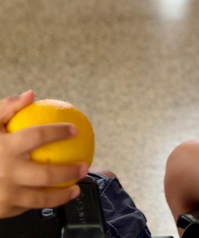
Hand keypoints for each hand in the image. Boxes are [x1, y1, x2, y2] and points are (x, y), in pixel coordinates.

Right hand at [0, 91, 87, 218]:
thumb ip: (7, 107)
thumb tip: (31, 94)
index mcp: (5, 148)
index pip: (38, 136)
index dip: (58, 131)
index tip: (74, 129)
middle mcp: (7, 173)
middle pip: (45, 174)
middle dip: (69, 171)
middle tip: (84, 165)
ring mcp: (5, 195)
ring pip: (40, 198)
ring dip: (62, 195)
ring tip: (77, 188)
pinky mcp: (4, 210)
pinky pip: (29, 206)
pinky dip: (44, 202)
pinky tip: (55, 197)